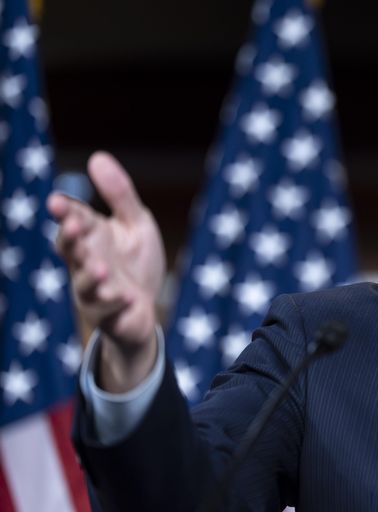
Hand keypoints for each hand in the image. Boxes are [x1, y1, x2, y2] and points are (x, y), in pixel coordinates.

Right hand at [48, 151, 165, 391]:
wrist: (145, 308)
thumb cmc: (135, 261)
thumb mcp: (135, 223)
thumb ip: (120, 195)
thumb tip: (97, 156)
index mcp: (91, 237)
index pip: (73, 220)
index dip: (65, 212)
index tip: (57, 203)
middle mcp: (85, 262)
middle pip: (70, 250)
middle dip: (70, 239)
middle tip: (75, 227)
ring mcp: (94, 291)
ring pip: (85, 284)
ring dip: (91, 275)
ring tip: (101, 267)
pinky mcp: (109, 316)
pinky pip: (108, 312)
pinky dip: (116, 304)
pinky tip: (127, 297)